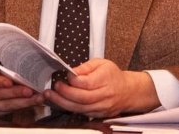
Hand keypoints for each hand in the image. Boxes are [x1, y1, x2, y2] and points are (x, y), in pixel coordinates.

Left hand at [43, 58, 159, 117]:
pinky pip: (81, 113)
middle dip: (64, 93)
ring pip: (80, 109)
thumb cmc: (113, 75)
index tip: (64, 75)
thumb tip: (71, 71)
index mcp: (105, 80)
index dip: (74, 80)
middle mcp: (104, 96)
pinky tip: (60, 102)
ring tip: (50, 96)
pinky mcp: (98, 115)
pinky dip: (69, 108)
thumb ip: (85, 67)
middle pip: (82, 98)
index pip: (87, 83)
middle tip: (52, 88)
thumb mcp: (101, 63)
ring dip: (63, 103)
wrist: (128, 91)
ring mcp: (101, 107)